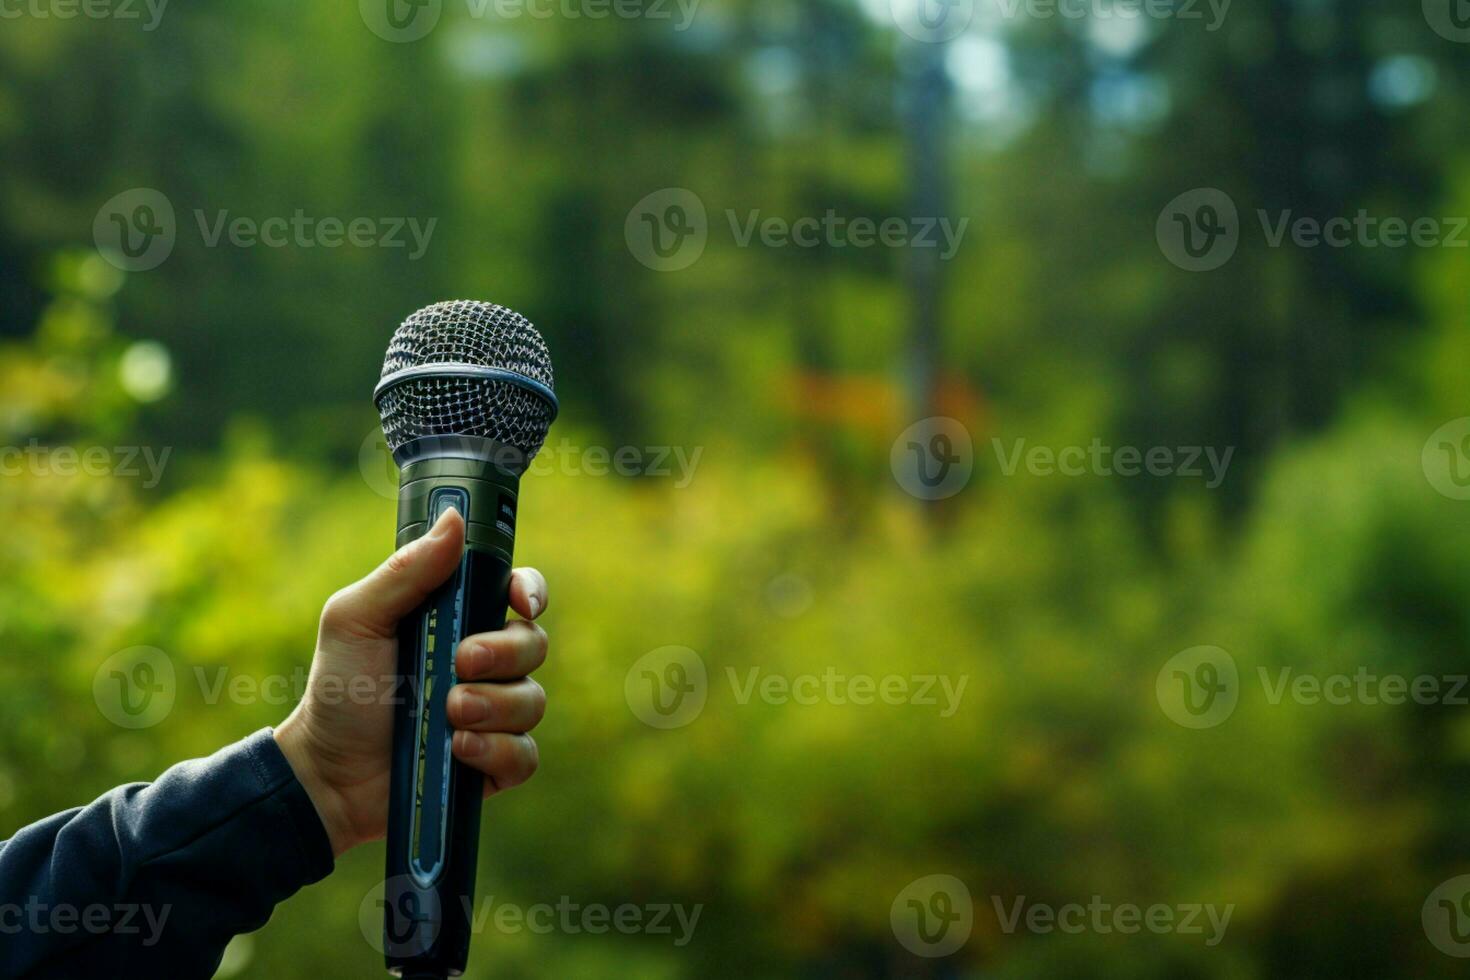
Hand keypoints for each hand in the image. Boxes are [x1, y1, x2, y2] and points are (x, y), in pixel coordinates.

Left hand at [274, 508, 548, 856]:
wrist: (327, 773)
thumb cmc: (340, 689)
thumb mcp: (358, 619)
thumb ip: (406, 571)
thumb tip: (454, 518)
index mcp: (459, 620)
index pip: (519, 593)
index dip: (530, 592)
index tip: (520, 601)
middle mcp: (485, 663)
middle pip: (534, 644)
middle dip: (503, 653)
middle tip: (460, 663)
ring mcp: (493, 713)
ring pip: (533, 701)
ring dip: (493, 706)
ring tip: (446, 715)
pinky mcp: (494, 763)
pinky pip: (524, 754)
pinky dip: (494, 751)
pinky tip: (457, 749)